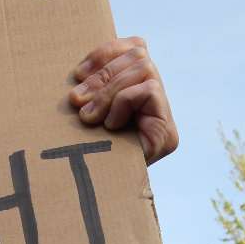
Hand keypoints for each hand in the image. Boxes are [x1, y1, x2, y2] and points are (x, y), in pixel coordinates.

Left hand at [70, 37, 178, 164]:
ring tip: (88, 117)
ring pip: (144, 69)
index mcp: (140, 87)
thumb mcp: (85, 108)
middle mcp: (158, 100)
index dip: (106, 52)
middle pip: (140, 56)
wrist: (96, 197)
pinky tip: (110, 126)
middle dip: (103, 75)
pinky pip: (147, 91)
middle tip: (76, 100)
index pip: (136, 46)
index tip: (77, 73)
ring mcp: (166, 117)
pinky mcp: (168, 133)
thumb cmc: (83, 151)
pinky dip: (123, 102)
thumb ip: (93, 84)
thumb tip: (80, 70)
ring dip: (108, 91)